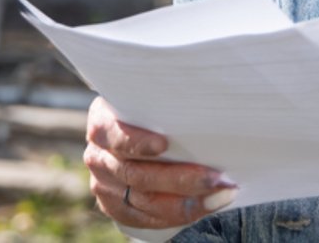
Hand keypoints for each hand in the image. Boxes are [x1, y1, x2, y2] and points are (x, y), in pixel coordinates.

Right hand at [84, 94, 239, 230]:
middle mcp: (98, 157)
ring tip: (220, 194)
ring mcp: (104, 185)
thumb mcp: (146, 100)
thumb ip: (162, 105)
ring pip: (145, 201)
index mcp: (102, 125)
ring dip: (187, 202)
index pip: (116, 136)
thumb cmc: (149, 110)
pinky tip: (205, 208)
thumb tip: (207, 103)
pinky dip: (178, 216)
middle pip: (137, 175)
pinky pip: (145, 220)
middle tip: (216, 177)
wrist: (131, 131)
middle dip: (180, 179)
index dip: (138, 143)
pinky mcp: (115, 207)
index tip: (164, 144)